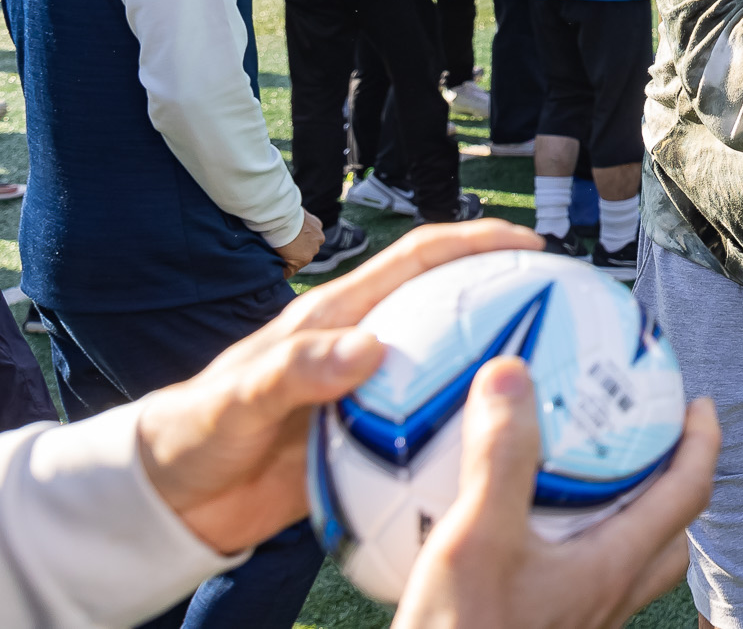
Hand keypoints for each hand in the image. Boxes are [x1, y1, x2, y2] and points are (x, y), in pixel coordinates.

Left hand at [134, 220, 541, 554]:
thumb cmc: (195, 433)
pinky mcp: (373, 439)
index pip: (419, 259)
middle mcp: (364, 344)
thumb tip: (368, 347)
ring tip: (559, 372)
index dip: (477, 242)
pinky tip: (505, 444)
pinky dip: (472, 425)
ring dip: (498, 360)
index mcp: (337, 316)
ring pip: (452, 364)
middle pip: (450, 303)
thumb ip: (295, 370)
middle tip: (568, 303)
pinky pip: (436, 426)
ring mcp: (373, 391)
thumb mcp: (238, 399)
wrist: (174, 500)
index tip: (531, 248)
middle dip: (508, 291)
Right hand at [393, 358, 716, 628]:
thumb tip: (512, 371)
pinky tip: (517, 534)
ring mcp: (581, 623)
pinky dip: (568, 549)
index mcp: (614, 567)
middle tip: (651, 440)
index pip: (689, 493)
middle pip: (670, 535)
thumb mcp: (474, 541)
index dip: (704, 443)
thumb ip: (499, 459)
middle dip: (673, 482)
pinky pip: (576, 584)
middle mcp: (609, 599)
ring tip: (589, 482)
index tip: (698, 402)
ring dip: (624, 519)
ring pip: (628, 565)